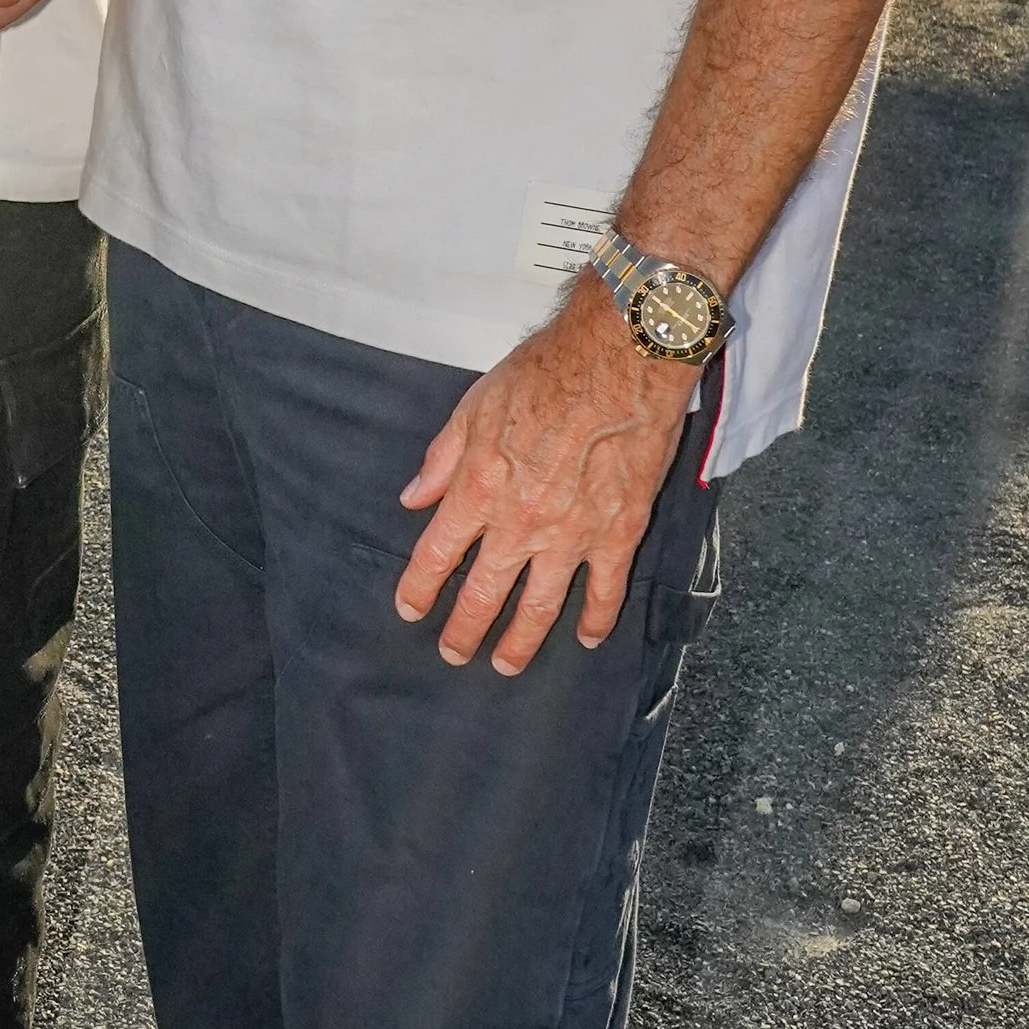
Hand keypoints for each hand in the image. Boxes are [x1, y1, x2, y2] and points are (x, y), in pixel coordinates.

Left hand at [395, 274, 696, 672]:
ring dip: (520, 643)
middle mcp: (519, 525)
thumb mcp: (474, 407)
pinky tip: (588, 638)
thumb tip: (413, 498)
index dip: (418, 588)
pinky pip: (605, 590)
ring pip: (540, 608)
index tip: (409, 608)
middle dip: (463, 630)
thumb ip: (442, 460)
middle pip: (482, 595)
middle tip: (453, 653)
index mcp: (477, 491)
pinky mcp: (618, 534)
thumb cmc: (545, 374)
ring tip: (506, 665)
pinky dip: (596, 619)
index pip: (436, 557)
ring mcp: (571, 536)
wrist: (618, 363)